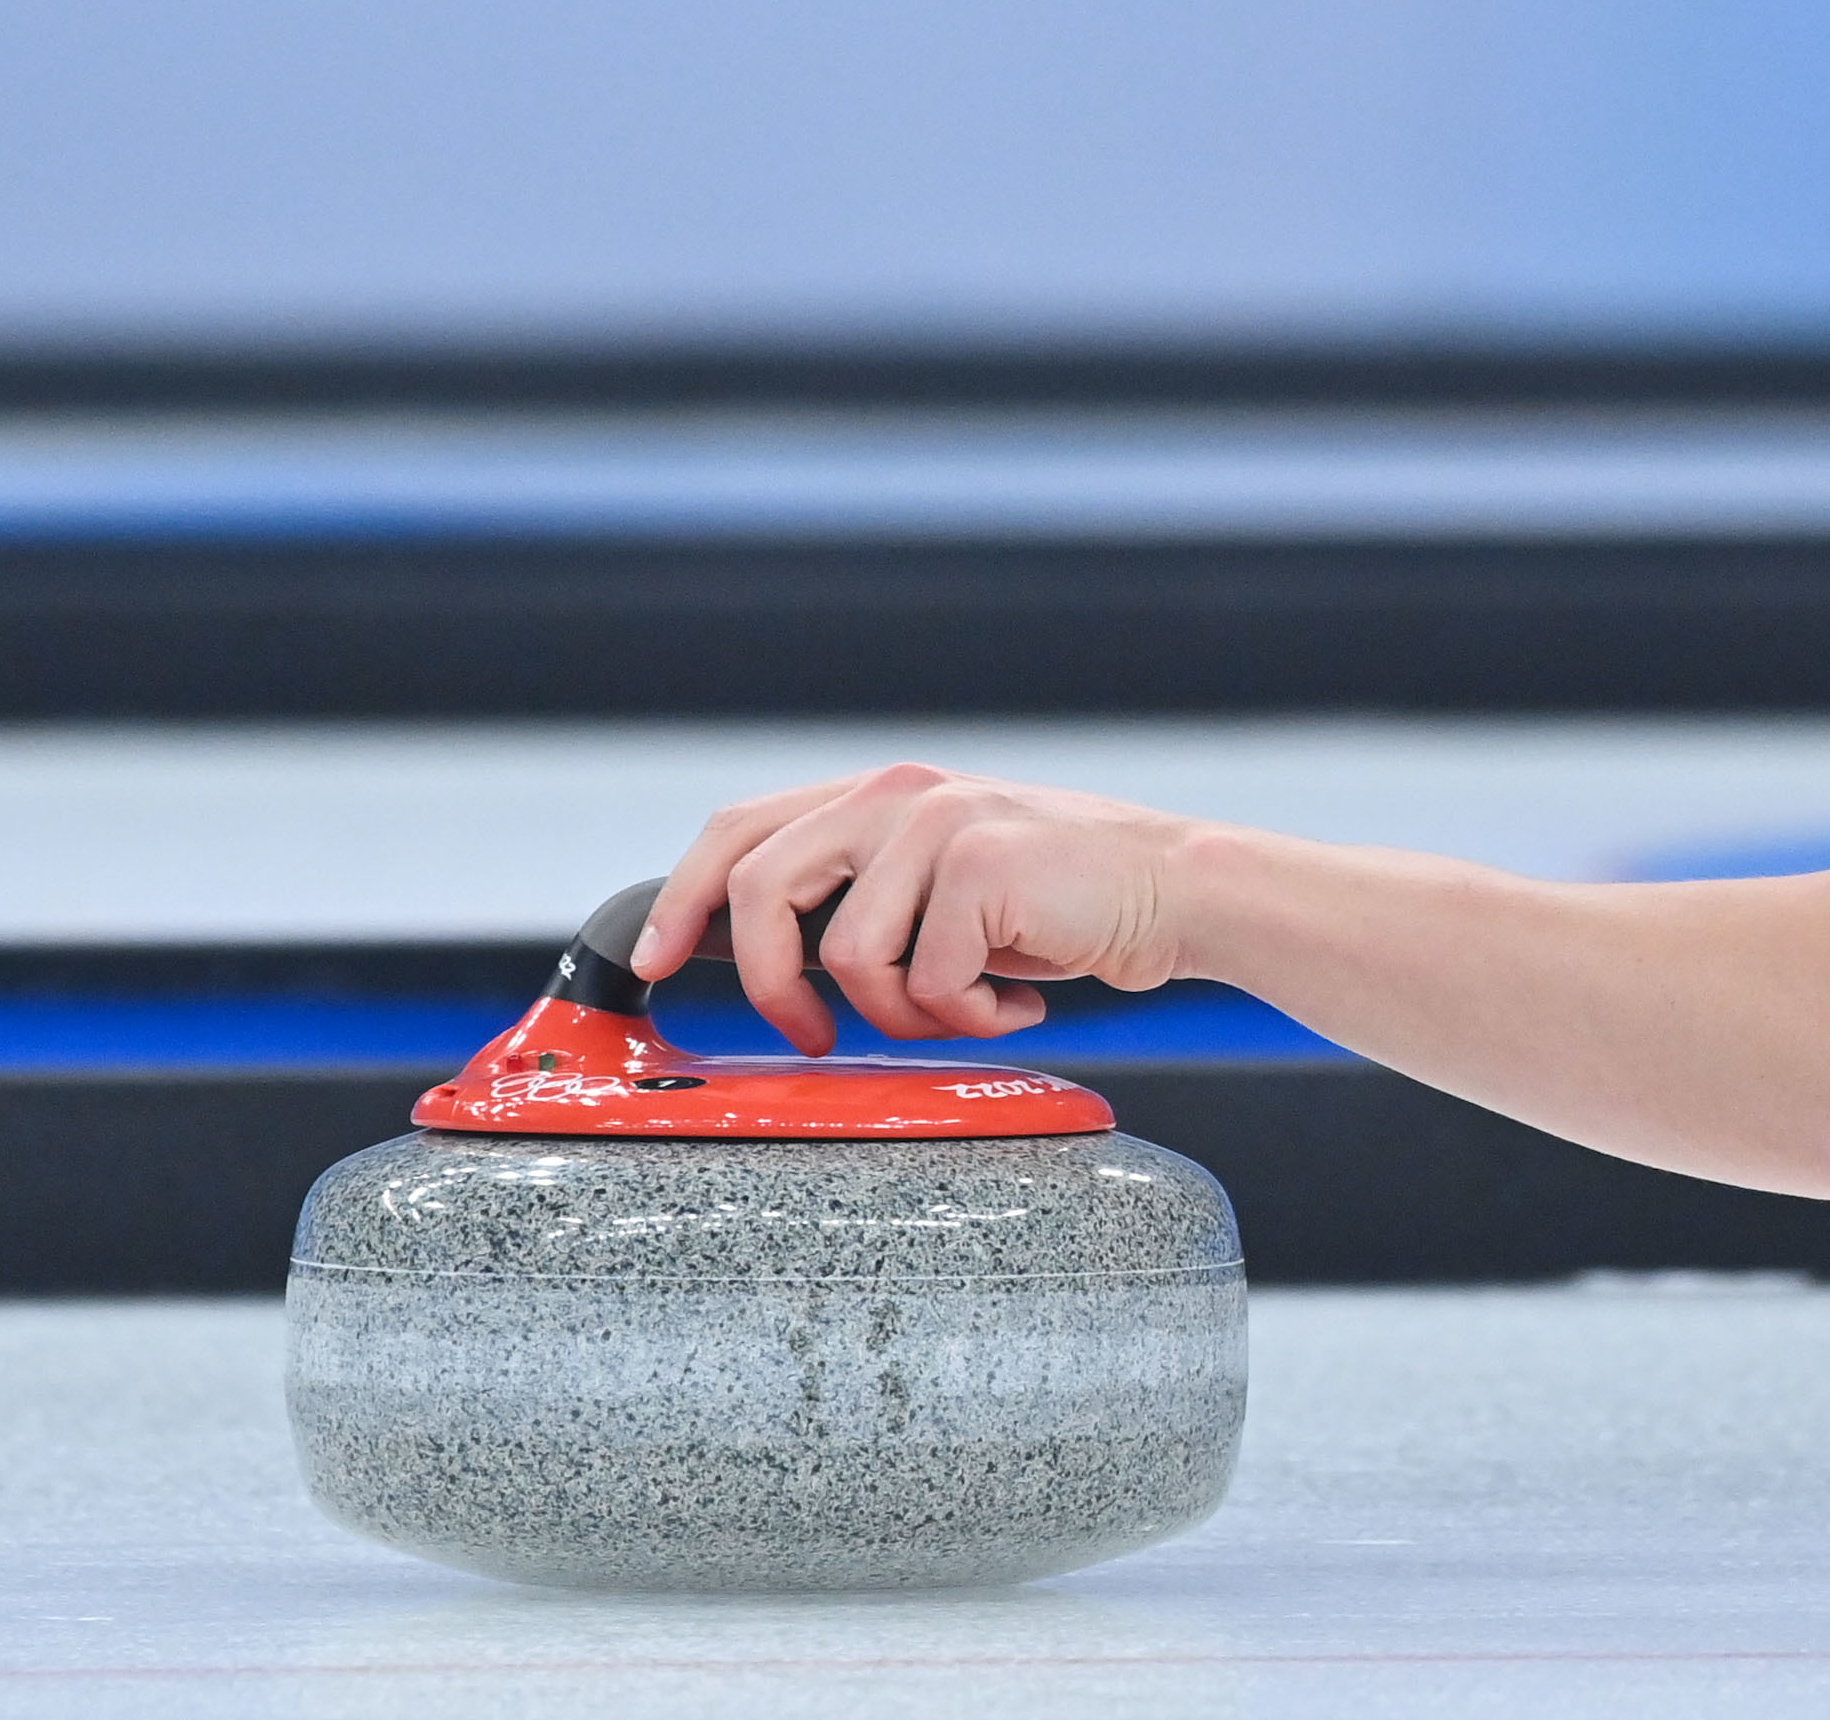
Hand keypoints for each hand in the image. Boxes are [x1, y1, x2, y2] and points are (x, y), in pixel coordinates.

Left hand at [631, 761, 1211, 1053]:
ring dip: (905, 1012)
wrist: (1175, 889)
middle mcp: (896, 796)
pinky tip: (1019, 994)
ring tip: (969, 1006)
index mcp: (875, 795)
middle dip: (769, 982)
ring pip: (848, 956)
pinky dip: (971, 1013)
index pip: (740, 831)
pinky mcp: (980, 867)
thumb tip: (775, 960)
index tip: (655, 960)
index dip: (683, 898)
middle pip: (760, 887)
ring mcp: (937, 826)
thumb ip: (865, 895)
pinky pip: (927, 981)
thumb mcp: (942, 885)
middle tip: (811, 1033)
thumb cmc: (1057, 903)